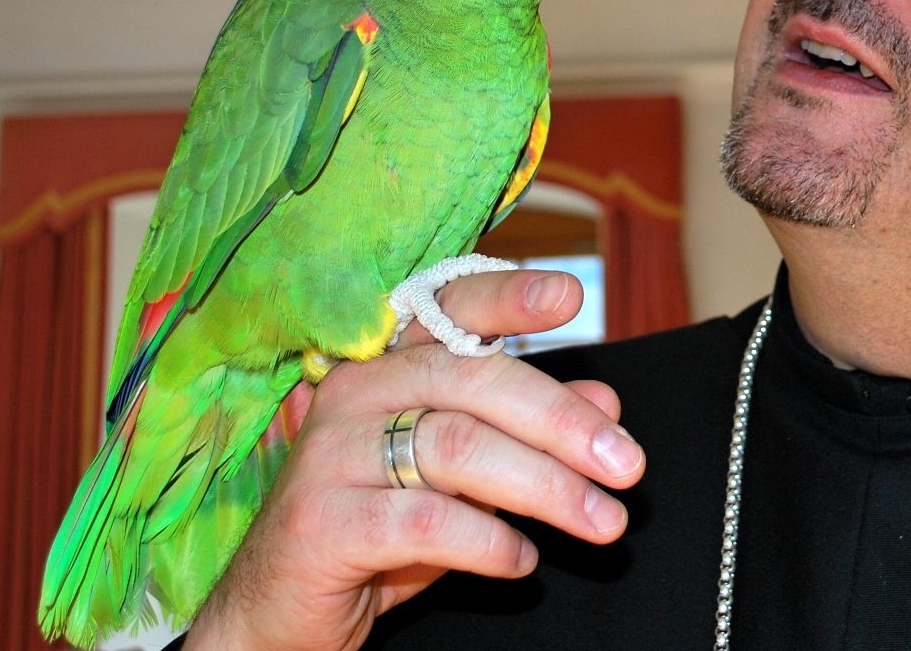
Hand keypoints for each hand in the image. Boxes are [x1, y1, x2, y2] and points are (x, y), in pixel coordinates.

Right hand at [183, 269, 644, 650]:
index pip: (449, 309)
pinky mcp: (320, 522)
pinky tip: (523, 560)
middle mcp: (354, 393)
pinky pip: (425, 520)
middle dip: (565, 424)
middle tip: (629, 466)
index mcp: (388, 367)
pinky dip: (489, 540)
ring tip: (602, 522)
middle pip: (474, 382)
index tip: (573, 295)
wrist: (281, 614)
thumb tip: (606, 400)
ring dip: (547, 488)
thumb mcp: (466, 479)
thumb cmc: (381, 532)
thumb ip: (528, 432)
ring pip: (458, 448)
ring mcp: (330, 456)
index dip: (508, 297)